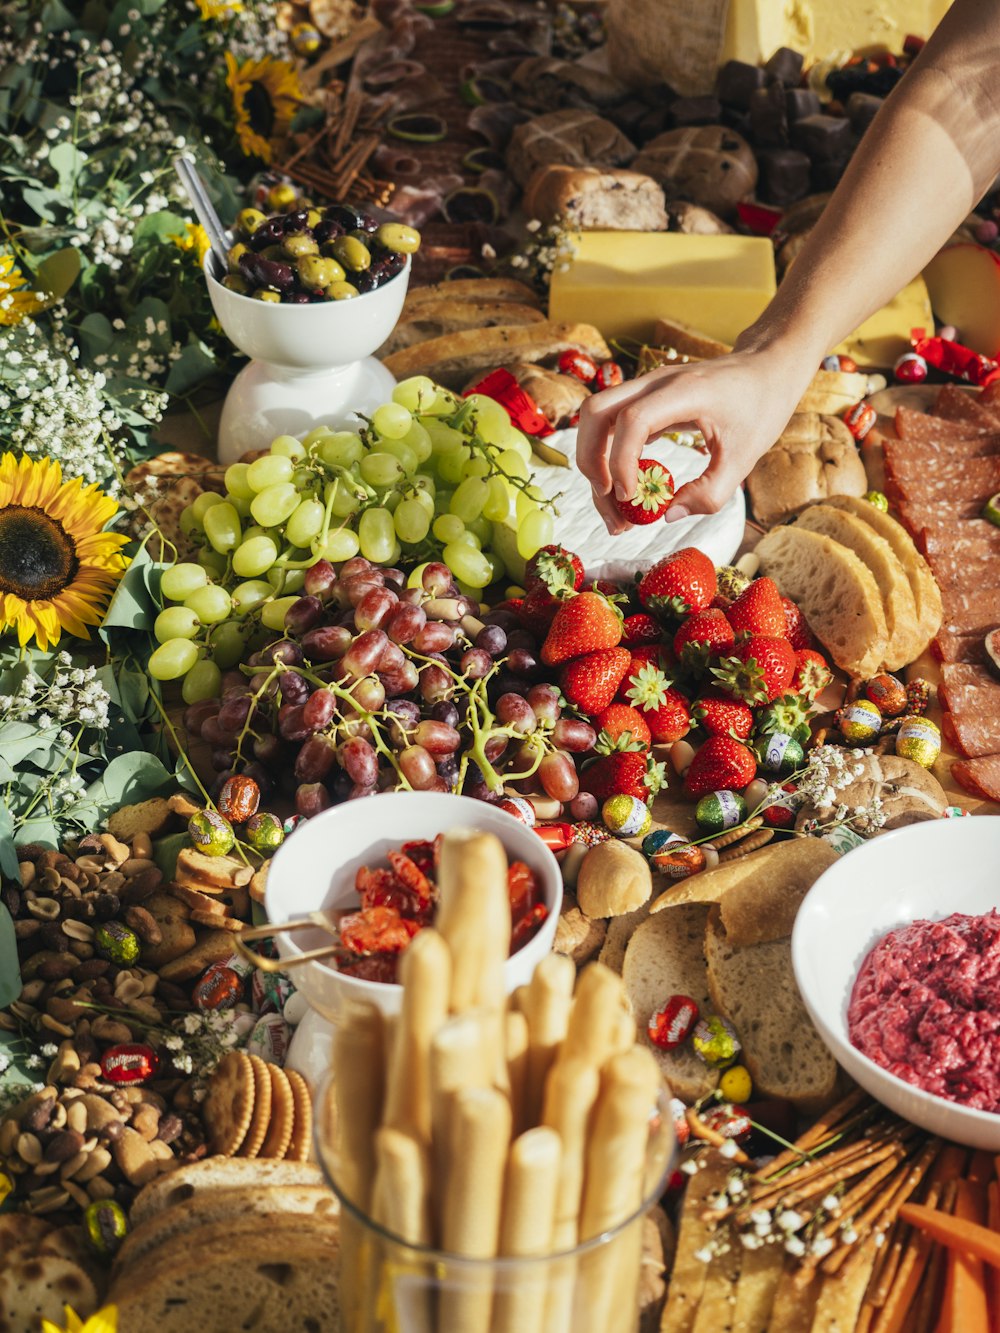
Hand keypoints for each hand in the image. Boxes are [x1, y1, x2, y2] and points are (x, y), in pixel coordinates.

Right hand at [575, 347, 812, 534]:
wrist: (767, 367)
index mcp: (682, 391)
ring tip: (612, 505)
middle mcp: (655, 382)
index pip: (632, 421)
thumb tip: (669, 515)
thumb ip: (709, 492)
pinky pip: (611, 424)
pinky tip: (625, 488)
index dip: (621, 462)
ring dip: (592, 461)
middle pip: (595, 412)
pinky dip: (607, 456)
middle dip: (590, 461)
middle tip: (609, 503)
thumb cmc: (760, 406)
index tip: (631, 498)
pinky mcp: (646, 399)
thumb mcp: (745, 457)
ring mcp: (646, 387)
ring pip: (595, 417)